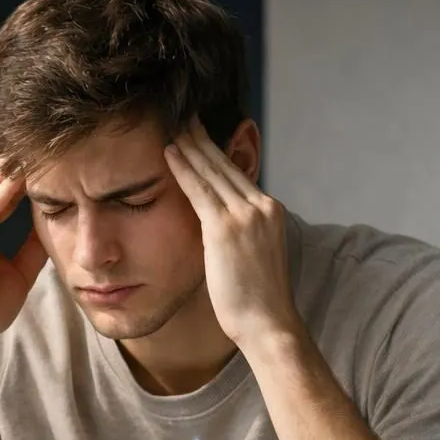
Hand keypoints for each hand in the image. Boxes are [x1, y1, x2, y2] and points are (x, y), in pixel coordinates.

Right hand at [0, 163, 48, 362]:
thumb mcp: (17, 272)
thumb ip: (31, 247)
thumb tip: (52, 226)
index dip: (21, 176)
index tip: (48, 159)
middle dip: (16, 164)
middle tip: (44, 140)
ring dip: (12, 172)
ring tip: (37, 150)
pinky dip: (3, 194)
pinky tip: (23, 179)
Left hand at [163, 119, 300, 351]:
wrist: (268, 324)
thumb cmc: (256, 302)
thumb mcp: (253, 257)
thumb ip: (240, 235)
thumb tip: (219, 229)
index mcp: (270, 211)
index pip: (236, 174)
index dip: (215, 152)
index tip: (198, 133)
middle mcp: (262, 206)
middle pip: (225, 164)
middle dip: (201, 138)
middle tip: (182, 115)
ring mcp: (246, 216)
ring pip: (212, 171)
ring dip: (189, 145)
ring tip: (171, 125)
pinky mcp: (226, 229)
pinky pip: (200, 190)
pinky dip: (183, 168)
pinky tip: (169, 152)